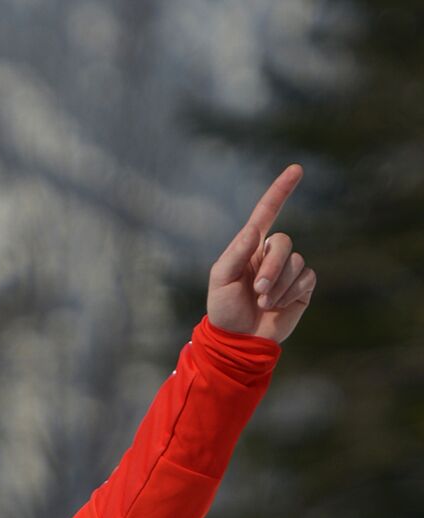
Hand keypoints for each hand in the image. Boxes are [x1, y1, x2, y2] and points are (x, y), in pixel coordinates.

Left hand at [206, 164, 316, 343]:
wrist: (238, 339)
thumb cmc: (224, 309)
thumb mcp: (220, 280)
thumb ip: (236, 253)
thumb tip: (256, 230)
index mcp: (249, 247)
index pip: (267, 213)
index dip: (281, 191)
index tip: (296, 169)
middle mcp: (270, 255)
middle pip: (284, 242)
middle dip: (272, 267)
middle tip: (257, 290)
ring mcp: (288, 271)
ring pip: (296, 263)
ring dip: (278, 285)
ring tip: (263, 302)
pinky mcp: (302, 288)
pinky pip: (307, 279)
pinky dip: (290, 293)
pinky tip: (277, 305)